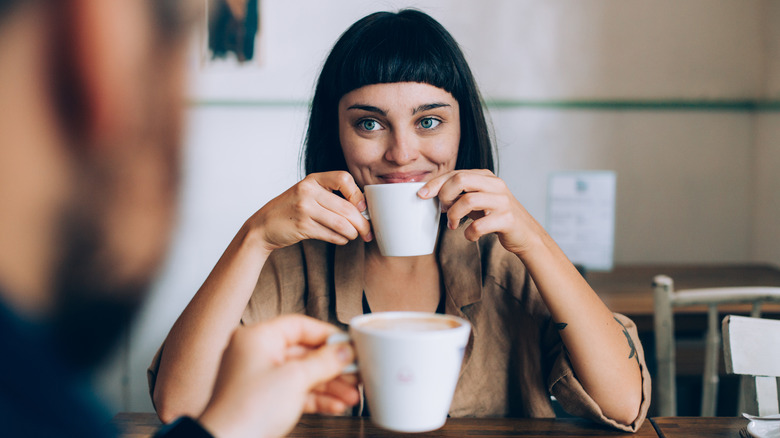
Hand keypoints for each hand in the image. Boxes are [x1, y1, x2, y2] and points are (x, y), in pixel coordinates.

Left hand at [198, 315, 358, 437]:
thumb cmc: (246, 410)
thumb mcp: (294, 379)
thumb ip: (324, 362)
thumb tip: (344, 350)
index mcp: (257, 338)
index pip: (299, 326)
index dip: (327, 335)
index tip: (349, 344)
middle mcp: (256, 354)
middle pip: (304, 352)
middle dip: (333, 366)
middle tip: (355, 371)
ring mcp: (259, 378)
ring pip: (302, 374)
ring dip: (329, 385)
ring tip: (351, 394)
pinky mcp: (264, 400)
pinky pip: (296, 392)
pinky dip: (316, 398)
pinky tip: (336, 405)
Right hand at [249, 171, 370, 253]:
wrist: (263, 225)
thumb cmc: (291, 209)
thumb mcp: (307, 193)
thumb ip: (330, 195)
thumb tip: (363, 208)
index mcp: (313, 180)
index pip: (343, 178)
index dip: (357, 194)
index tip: (362, 207)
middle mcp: (308, 191)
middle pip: (346, 207)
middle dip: (362, 223)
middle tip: (367, 231)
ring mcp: (304, 209)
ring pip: (341, 223)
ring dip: (352, 233)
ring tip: (354, 236)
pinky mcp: (302, 226)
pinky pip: (331, 235)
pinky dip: (341, 239)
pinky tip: (341, 239)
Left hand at [419, 170, 540, 255]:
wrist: (525, 234)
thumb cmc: (495, 216)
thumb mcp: (477, 200)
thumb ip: (459, 193)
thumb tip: (430, 193)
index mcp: (486, 177)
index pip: (455, 173)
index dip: (435, 183)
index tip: (421, 195)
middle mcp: (495, 185)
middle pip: (461, 180)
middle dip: (444, 195)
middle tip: (442, 210)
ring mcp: (503, 201)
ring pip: (468, 200)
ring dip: (454, 216)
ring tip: (453, 225)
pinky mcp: (507, 219)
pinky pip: (479, 225)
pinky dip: (469, 233)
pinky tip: (470, 236)